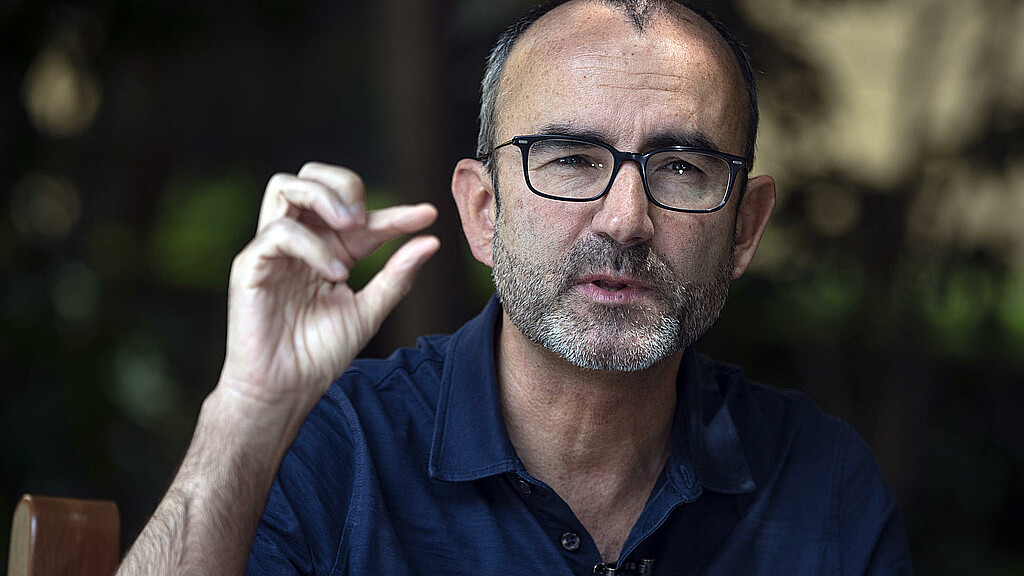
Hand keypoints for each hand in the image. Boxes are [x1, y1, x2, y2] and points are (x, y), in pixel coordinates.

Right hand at [216, 162, 439, 424]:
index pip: (362, 216)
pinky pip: (278, 231)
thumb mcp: (369, 311)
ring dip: (324, 197)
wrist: (286, 391)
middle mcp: (301, 242)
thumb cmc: (320, 355)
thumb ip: (397, 276)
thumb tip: (432, 240)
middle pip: (311, 176)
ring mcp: (273, 250)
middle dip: (345, 185)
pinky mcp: (250, 264)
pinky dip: (312, 244)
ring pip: (285, 186)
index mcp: (329, 250)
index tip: (428, 215)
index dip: (396, 213)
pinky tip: (335, 272)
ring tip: (353, 227)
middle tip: (368, 220)